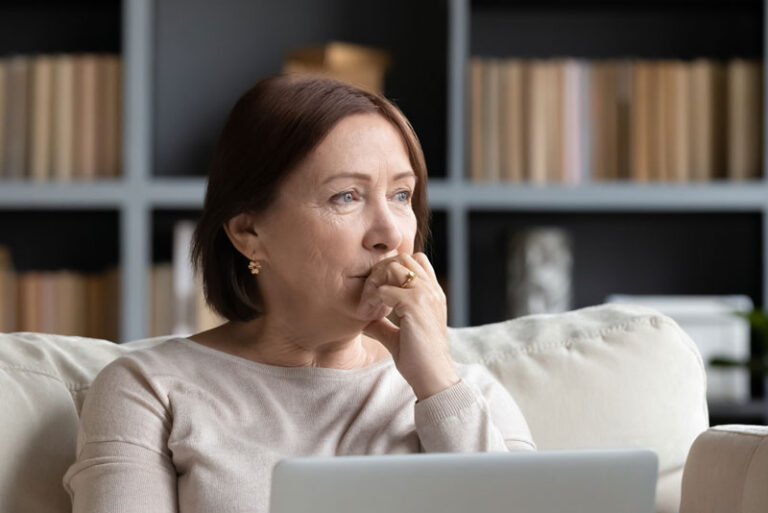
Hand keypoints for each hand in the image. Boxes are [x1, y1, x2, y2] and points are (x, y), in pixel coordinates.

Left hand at [357, 252, 459, 400]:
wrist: (432, 377)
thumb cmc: (418, 360)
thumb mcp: (398, 337)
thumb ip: (383, 324)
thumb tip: (365, 320)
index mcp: (432, 295)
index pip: (414, 261)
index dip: (392, 269)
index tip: (378, 293)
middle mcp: (431, 290)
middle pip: (403, 258)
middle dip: (381, 271)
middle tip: (370, 294)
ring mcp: (425, 295)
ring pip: (394, 267)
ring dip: (376, 281)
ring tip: (369, 302)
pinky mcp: (415, 305)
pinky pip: (386, 290)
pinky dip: (372, 299)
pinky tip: (368, 314)